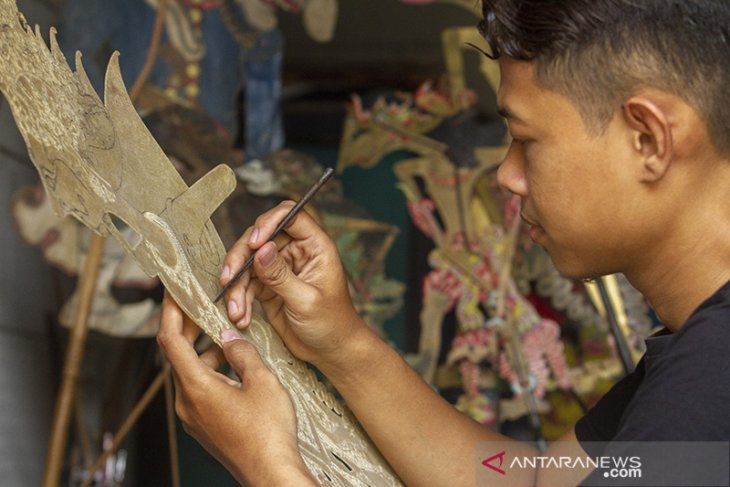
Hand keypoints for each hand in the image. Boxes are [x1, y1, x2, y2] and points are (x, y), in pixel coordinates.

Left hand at [157, 293, 314, 485]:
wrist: (271, 473)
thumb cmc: (269, 431)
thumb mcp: (261, 381)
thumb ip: (242, 353)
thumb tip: (229, 338)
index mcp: (195, 387)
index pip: (171, 340)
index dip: (170, 312)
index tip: (172, 291)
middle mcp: (186, 403)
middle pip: (178, 356)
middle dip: (189, 328)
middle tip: (202, 305)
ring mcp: (194, 418)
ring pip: (191, 373)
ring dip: (204, 352)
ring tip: (227, 336)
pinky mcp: (205, 427)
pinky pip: (200, 390)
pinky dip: (211, 371)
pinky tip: (233, 366)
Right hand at [219, 201, 366, 368]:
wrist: (330, 351)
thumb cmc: (331, 324)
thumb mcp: (306, 300)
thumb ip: (281, 275)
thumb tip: (260, 249)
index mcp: (315, 246)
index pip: (290, 216)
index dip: (268, 222)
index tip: (254, 243)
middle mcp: (296, 251)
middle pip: (260, 237)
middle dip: (240, 258)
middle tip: (228, 279)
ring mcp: (280, 268)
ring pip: (247, 262)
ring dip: (236, 286)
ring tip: (235, 311)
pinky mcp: (268, 286)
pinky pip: (246, 284)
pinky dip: (239, 299)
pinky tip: (240, 318)